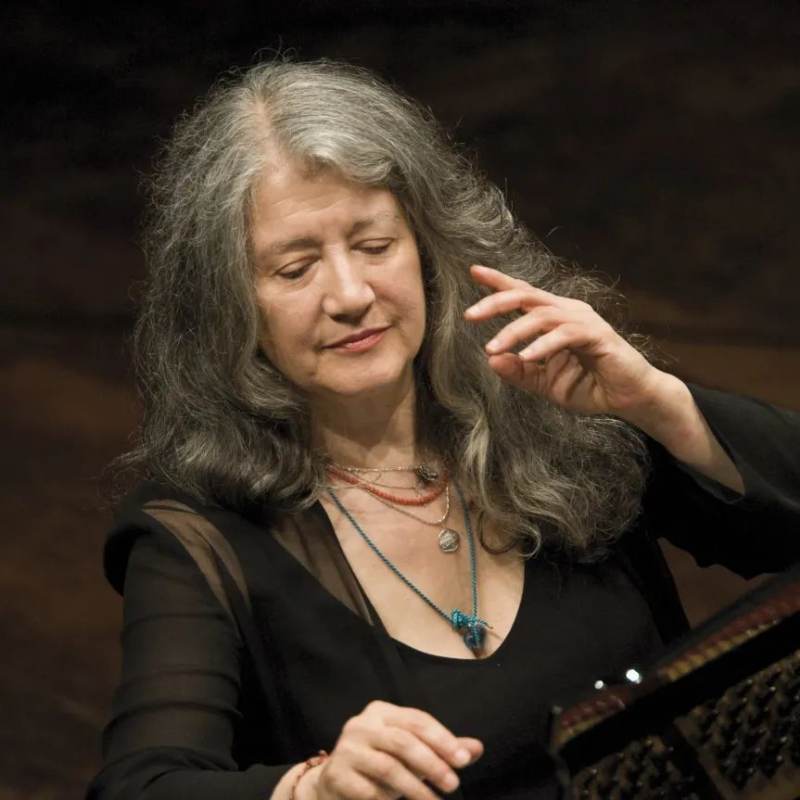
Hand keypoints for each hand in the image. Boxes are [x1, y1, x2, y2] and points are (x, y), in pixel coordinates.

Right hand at [311, 700, 482, 799]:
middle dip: (432, 763)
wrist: (335, 783)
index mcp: (381, 711)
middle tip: (453, 784)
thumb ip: (441, 749)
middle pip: (403, 740)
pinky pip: (369, 790)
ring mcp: (346, 748)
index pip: (417, 719)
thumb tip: (477, 748)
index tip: (464, 760)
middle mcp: (361, 724)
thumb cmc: (381, 764)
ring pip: (387, 767)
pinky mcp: (336, 774)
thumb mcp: (412, 754)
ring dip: (416, 788)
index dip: (442, 738)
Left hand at [463, 264, 665, 417]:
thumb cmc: (590, 387)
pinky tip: (526, 357)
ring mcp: (584, 320)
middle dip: (495, 302)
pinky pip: (565, 334)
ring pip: (541, 315)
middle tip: (470, 315)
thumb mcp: (545, 383)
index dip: (499, 281)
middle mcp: (568, 311)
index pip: (523, 293)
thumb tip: (492, 361)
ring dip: (513, 331)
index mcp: (555, 317)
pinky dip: (543, 345)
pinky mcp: (597, 335)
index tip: (474, 271)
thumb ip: (520, 372)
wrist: (629, 399)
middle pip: (526, 296)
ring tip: (492, 348)